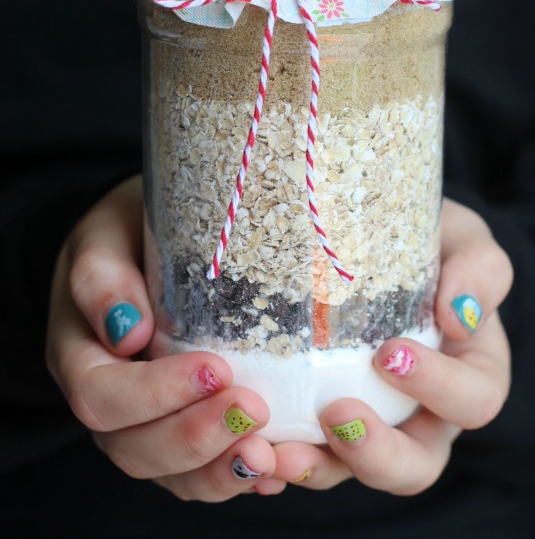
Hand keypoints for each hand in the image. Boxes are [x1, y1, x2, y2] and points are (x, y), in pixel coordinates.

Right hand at [46, 176, 275, 499]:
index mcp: (80, 357)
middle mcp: (109, 403)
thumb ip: (103, 278)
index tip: (214, 369)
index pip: (101, 397)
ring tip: (271, 455)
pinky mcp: (188, 430)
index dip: (154, 395)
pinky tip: (280, 465)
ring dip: (222, 470)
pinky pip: (206, 471)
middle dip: (197, 438)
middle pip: (136, 449)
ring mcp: (147, 425)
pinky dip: (242, 474)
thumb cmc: (125, 233)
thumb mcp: (105, 237)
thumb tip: (128, 330)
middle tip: (253, 410)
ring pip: (173, 474)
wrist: (143, 238)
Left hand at [262, 198, 512, 495]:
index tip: (391, 354)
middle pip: (416, 466)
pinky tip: (251, 447)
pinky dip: (279, 459)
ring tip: (277, 452)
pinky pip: (305, 453)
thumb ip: (479, 269)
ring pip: (352, 470)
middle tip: (337, 415)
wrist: (373, 229)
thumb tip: (460, 315)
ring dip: (316, 466)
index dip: (438, 388)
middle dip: (376, 454)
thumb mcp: (465, 240)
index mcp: (472, 375)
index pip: (472, 400)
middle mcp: (426, 414)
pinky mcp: (322, 421)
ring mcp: (373, 423)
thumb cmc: (431, 240)